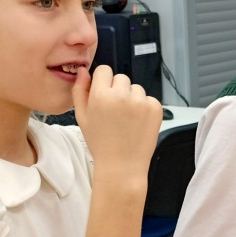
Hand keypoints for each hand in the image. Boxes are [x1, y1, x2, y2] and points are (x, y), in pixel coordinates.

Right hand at [72, 64, 161, 183]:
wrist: (122, 166)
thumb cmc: (100, 143)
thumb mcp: (82, 118)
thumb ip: (80, 91)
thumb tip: (83, 71)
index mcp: (101, 95)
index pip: (104, 70)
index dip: (103, 82)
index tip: (104, 94)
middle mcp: (122, 95)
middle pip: (121, 78)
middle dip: (118, 90)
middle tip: (115, 112)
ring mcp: (141, 101)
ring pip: (136, 88)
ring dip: (132, 98)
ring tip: (126, 120)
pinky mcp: (155, 108)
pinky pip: (149, 99)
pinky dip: (144, 108)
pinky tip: (137, 123)